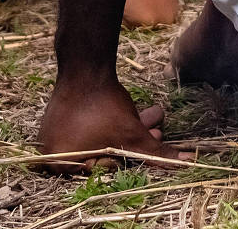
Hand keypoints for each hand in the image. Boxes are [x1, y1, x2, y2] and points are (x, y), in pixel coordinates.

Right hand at [36, 74, 177, 170]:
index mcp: (60, 164)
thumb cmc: (104, 107)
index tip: (139, 143)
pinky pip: (85, 128)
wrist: (84, 66)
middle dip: (131, 143)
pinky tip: (130, 114)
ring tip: (149, 119)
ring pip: (96, 140)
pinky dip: (107, 123)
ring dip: (123, 131)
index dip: (124, 158)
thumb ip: (157, 154)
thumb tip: (187, 165)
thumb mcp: (133, 135)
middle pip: (99, 155)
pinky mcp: (57, 120)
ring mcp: (52, 135)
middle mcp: (50, 154)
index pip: (99, 171)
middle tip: (153, 132)